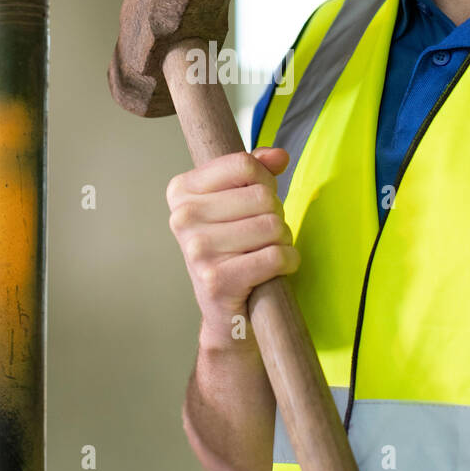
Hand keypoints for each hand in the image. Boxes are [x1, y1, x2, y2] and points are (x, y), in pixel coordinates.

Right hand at [166, 147, 298, 342]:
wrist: (226, 314)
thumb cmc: (232, 252)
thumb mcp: (238, 203)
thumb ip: (256, 170)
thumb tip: (277, 156)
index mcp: (182, 191)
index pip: (243, 164)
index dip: (264, 181)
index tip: (256, 201)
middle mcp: (182, 218)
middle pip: (262, 195)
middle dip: (275, 215)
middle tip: (261, 235)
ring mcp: (197, 250)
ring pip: (272, 225)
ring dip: (282, 240)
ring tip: (265, 252)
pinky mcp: (217, 280)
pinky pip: (275, 256)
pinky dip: (287, 261)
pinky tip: (274, 270)